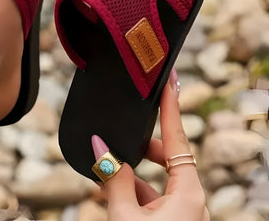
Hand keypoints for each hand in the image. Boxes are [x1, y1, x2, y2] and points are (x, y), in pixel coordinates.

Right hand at [92, 70, 208, 220]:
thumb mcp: (125, 216)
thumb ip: (114, 179)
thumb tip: (98, 144)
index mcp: (189, 193)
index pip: (178, 137)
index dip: (171, 107)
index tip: (169, 81)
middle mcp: (190, 200)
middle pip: (167, 157)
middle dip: (141, 147)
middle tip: (117, 137)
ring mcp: (182, 212)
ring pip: (157, 180)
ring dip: (132, 174)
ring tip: (106, 170)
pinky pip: (153, 197)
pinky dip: (133, 192)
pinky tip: (110, 190)